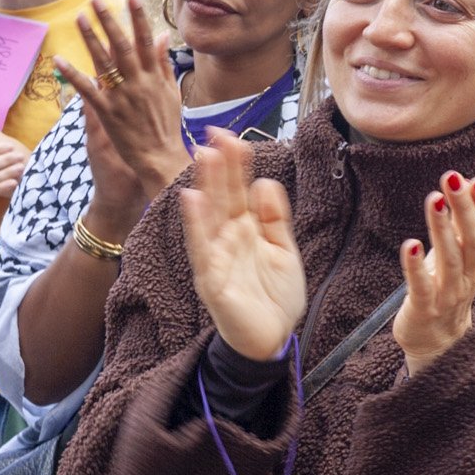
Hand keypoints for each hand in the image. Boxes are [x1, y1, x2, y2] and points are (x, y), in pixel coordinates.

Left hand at [56, 0, 188, 232]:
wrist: (161, 159)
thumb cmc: (167, 127)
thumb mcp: (171, 92)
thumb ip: (163, 64)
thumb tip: (162, 36)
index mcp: (155, 78)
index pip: (146, 40)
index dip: (138, 17)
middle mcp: (139, 84)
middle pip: (122, 46)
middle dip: (109, 21)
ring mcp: (122, 98)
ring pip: (104, 63)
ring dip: (91, 39)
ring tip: (79, 17)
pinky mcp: (107, 113)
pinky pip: (88, 90)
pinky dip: (74, 74)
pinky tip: (60, 59)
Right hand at [180, 132, 306, 361]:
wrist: (272, 340)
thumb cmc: (274, 296)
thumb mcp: (283, 250)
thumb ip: (275, 219)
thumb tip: (266, 182)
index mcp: (245, 230)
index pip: (239, 190)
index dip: (236, 164)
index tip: (234, 136)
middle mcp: (227, 239)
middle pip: (222, 196)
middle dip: (220, 166)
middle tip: (217, 133)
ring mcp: (217, 258)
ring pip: (209, 216)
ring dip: (205, 186)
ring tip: (203, 156)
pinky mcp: (212, 280)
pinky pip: (202, 249)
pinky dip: (196, 225)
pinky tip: (192, 200)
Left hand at [393, 170, 474, 373]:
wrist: (437, 342)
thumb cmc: (446, 287)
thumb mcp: (458, 253)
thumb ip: (463, 221)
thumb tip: (467, 180)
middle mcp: (469, 276)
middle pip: (473, 240)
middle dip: (466, 208)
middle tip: (453, 178)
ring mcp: (448, 294)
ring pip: (451, 260)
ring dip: (443, 228)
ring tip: (435, 199)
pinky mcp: (425, 309)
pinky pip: (422, 288)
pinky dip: (416, 267)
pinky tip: (410, 244)